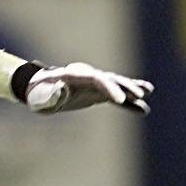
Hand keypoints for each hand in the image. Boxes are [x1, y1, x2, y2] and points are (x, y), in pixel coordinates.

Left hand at [25, 62, 152, 113]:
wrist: (37, 90)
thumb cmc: (37, 93)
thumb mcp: (40, 96)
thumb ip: (50, 94)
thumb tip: (60, 89)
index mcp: (74, 75)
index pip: (96, 78)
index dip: (109, 87)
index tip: (119, 100)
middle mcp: (87, 76)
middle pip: (109, 79)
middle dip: (125, 86)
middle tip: (140, 94)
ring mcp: (93, 84)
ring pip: (116, 85)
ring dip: (131, 89)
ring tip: (148, 91)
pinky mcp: (96, 93)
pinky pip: (115, 98)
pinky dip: (128, 103)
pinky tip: (143, 109)